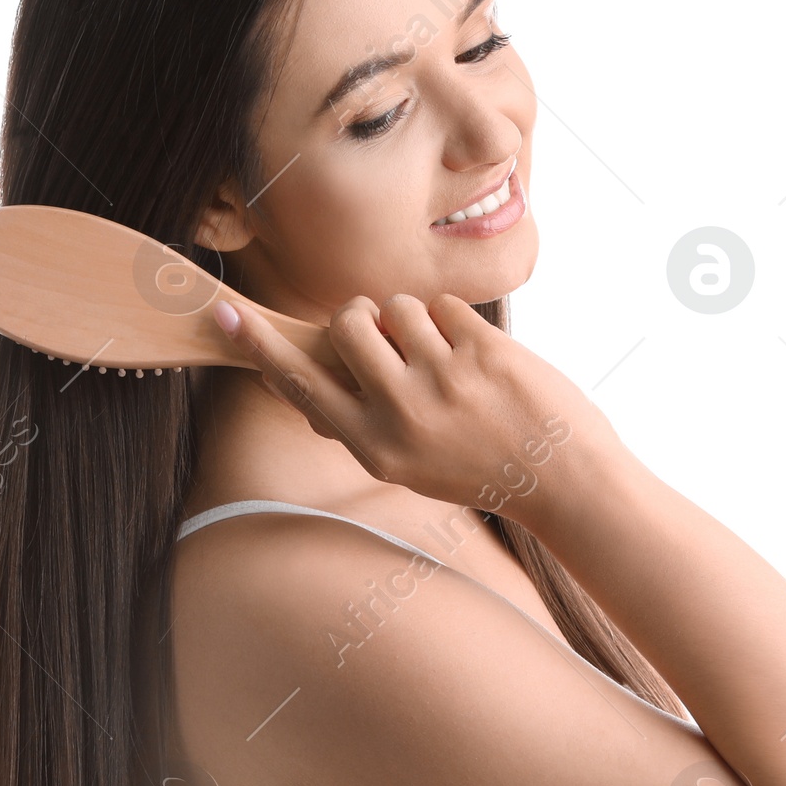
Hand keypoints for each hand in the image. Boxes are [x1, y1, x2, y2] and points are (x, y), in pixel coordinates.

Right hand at [214, 292, 619, 512]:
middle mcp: (400, 414)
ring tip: (445, 357)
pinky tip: (479, 360)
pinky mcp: (482, 352)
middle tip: (390, 338)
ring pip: (397, 306)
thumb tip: (314, 387)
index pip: (303, 385)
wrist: (562, 479)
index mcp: (374, 447)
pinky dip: (456, 323)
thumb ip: (364, 422)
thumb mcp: (410, 464)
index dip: (260, 348)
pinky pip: (443, 305)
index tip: (224, 315)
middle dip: (364, 317)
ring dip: (415, 319)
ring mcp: (442, 380)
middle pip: (348, 323)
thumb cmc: (481, 466)